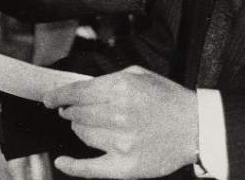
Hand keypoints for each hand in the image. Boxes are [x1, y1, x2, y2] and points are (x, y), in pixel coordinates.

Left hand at [43, 66, 197, 178]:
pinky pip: (90, 168)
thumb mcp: (139, 75)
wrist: (196, 127)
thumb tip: (81, 89)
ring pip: (82, 135)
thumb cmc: (168, 100)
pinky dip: (73, 166)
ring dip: (80, 129)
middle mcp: (118, 114)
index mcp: (120, 88)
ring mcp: (121, 142)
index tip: (49, 99)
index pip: (77, 92)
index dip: (58, 96)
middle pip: (77, 113)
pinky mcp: (125, 165)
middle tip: (73, 111)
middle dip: (71, 111)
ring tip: (89, 126)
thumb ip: (109, 80)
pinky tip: (63, 162)